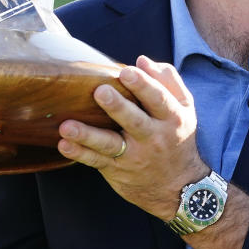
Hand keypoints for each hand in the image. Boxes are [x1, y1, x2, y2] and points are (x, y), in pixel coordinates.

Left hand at [58, 55, 207, 220]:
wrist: (179, 188)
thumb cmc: (177, 137)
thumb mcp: (184, 108)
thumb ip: (167, 81)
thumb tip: (141, 61)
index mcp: (171, 118)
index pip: (159, 99)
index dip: (143, 85)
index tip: (126, 71)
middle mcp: (153, 138)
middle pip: (134, 121)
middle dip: (117, 107)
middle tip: (100, 91)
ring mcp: (134, 156)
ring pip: (110, 144)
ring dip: (87, 135)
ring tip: (67, 126)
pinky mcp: (117, 169)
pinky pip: (96, 161)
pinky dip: (80, 154)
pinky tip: (64, 144)